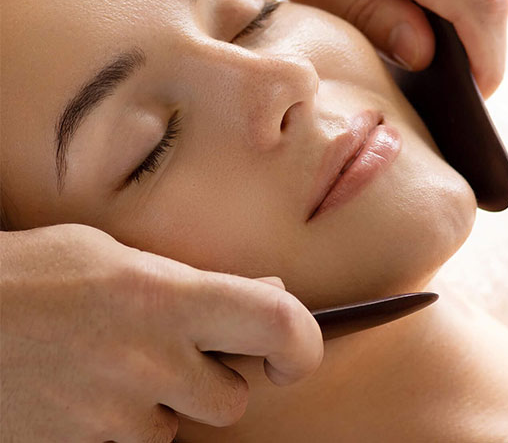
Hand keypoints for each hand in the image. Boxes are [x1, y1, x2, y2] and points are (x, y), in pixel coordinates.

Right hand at [0, 224, 321, 441]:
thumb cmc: (31, 277)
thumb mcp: (115, 256)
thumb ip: (195, 280)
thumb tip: (269, 290)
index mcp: (167, 297)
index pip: (277, 324)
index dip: (301, 345)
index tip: (289, 356)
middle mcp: (149, 361)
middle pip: (232, 399)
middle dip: (212, 383)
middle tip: (171, 356)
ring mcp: (114, 416)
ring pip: (177, 430)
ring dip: (158, 408)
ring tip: (109, 369)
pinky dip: (118, 429)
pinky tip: (83, 394)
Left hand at [221, 0, 507, 98]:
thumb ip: (367, 15)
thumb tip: (424, 55)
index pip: (479, 5)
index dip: (487, 62)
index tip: (472, 100)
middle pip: (484, 6)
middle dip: (469, 57)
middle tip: (431, 94)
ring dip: (455, 33)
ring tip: (409, 56)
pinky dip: (445, 10)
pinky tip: (407, 23)